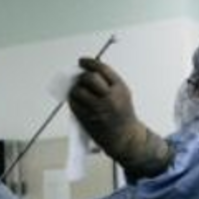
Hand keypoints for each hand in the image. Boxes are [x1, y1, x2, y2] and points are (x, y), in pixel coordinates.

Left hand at [68, 58, 172, 177]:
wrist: (125, 137)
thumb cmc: (123, 114)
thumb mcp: (122, 94)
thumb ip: (108, 82)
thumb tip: (88, 70)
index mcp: (120, 89)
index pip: (102, 69)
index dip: (89, 63)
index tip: (82, 61)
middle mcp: (110, 98)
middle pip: (89, 78)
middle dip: (82, 76)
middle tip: (80, 79)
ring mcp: (98, 109)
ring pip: (78, 90)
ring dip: (75, 88)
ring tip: (77, 90)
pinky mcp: (88, 118)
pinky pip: (74, 103)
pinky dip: (72, 99)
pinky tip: (76, 100)